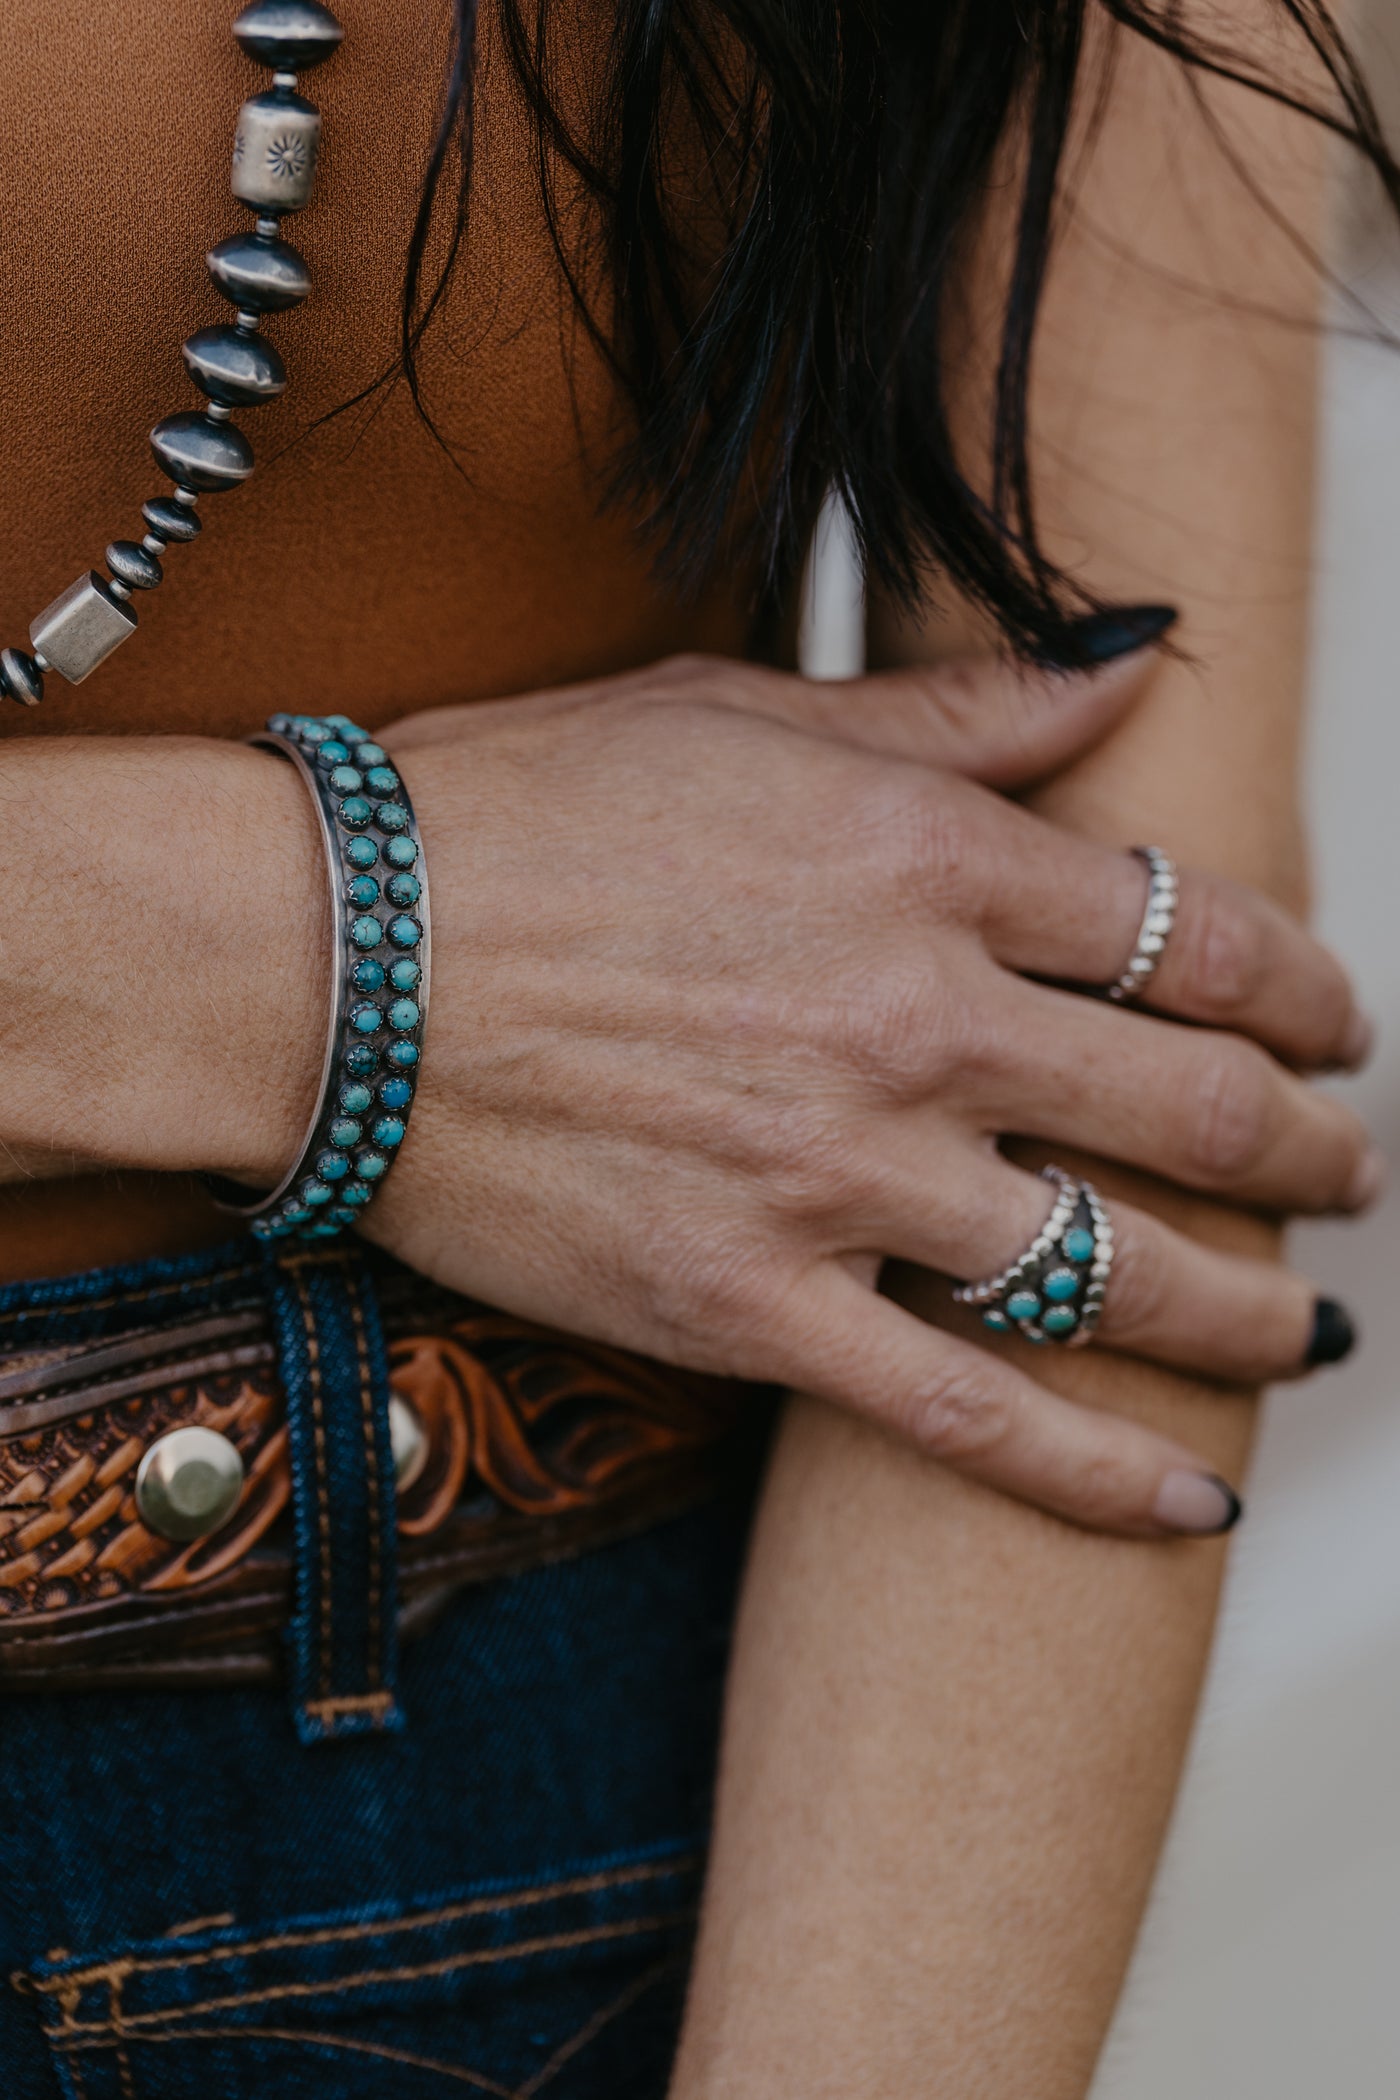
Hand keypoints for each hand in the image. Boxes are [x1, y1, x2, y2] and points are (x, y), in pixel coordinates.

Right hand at [2, 654, 1371, 1536]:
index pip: (1192, 931)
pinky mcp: (751, 1306)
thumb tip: (1126, 667)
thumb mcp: (743, 711)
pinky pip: (969, 1418)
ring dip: (1250, 1308)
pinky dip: (1099, 1474)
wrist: (327, 955)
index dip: (1298, 984)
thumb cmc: (516, 812)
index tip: (1330, 1017)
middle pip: (1191, 1108)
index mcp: (927, 865)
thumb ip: (958, 712)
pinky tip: (1190, 1495)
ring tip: (1309, 1323)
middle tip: (1347, 1164)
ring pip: (1116, 1273)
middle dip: (1309, 1147)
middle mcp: (915, 1022)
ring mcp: (840, 1179)